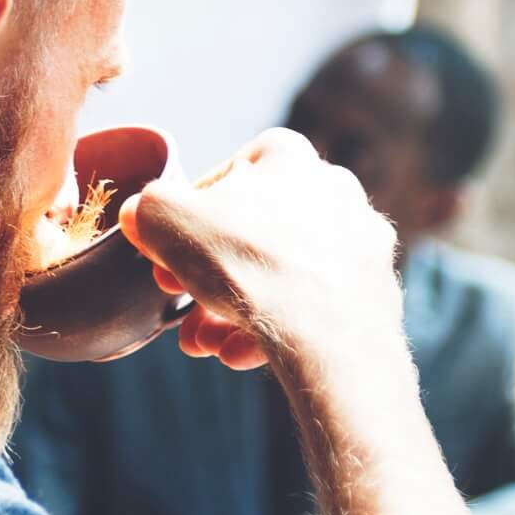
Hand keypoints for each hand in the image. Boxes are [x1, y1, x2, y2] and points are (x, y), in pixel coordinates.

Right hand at [115, 127, 402, 374]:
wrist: (329, 331)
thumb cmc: (247, 261)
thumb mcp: (166, 219)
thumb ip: (148, 208)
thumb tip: (141, 214)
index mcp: (290, 157)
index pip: (230, 172)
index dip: (190, 212)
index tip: (167, 247)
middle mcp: (336, 192)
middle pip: (254, 234)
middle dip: (207, 275)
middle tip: (178, 304)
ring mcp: (360, 245)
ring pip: (282, 276)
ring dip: (234, 310)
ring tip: (204, 343)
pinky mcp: (374, 295)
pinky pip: (313, 308)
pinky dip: (275, 330)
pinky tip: (240, 356)